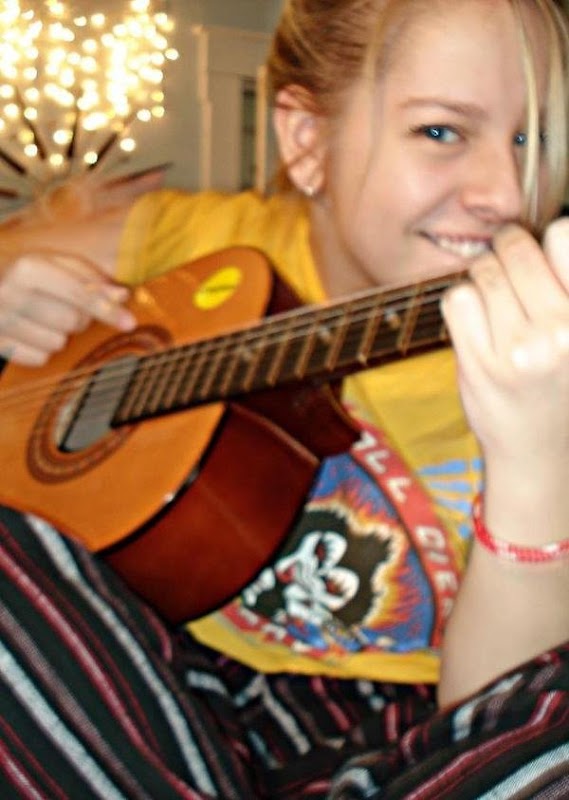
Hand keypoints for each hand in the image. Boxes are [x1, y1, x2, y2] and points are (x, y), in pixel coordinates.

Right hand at [0, 251, 136, 365]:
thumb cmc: (26, 273)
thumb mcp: (54, 263)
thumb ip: (89, 277)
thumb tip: (121, 296)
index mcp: (27, 268)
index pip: (78, 294)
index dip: (107, 309)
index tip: (129, 322)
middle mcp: (9, 293)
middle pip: (71, 321)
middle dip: (79, 317)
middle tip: (67, 306)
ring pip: (57, 343)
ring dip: (60, 333)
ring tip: (45, 317)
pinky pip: (40, 358)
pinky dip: (42, 348)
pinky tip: (32, 331)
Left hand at [441, 219, 568, 534]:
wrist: (540, 453)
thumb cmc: (564, 387)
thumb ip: (564, 287)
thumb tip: (541, 232)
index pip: (563, 234)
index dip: (548, 240)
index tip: (542, 255)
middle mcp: (562, 331)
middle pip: (516, 249)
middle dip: (508, 251)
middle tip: (509, 268)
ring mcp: (517, 349)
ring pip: (483, 271)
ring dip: (484, 278)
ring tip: (496, 301)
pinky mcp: (478, 364)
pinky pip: (457, 299)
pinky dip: (462, 302)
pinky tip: (477, 321)